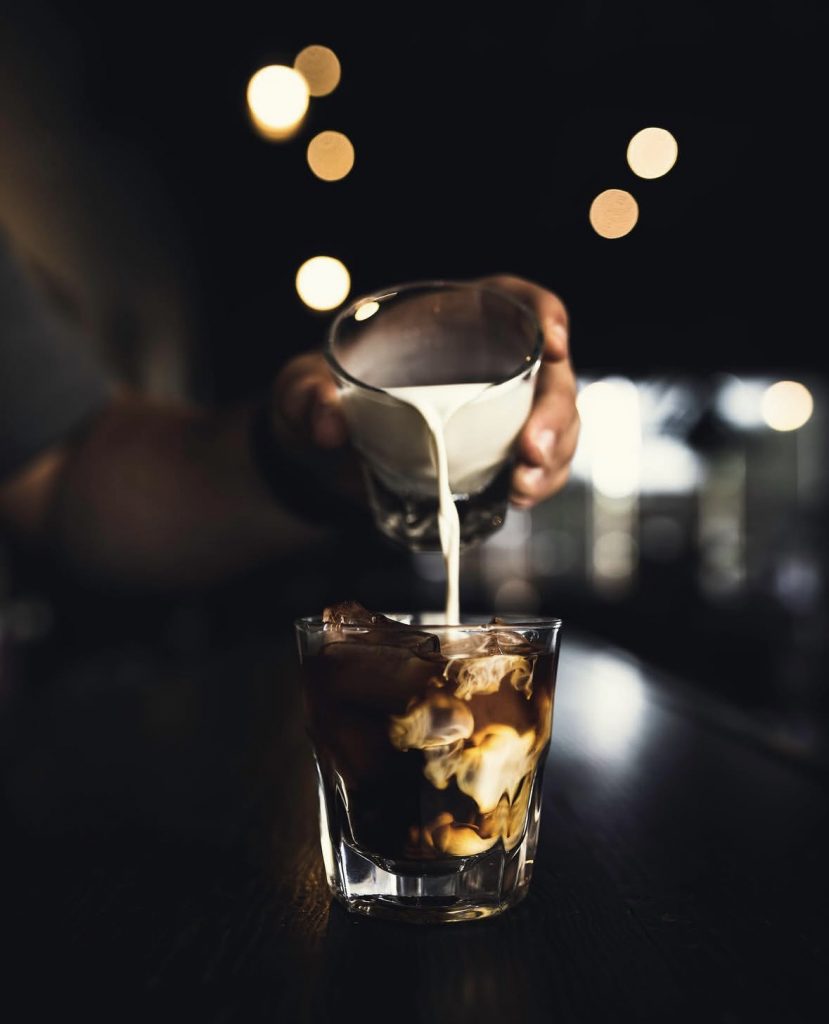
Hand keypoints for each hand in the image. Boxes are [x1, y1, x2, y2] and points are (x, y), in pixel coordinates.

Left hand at [273, 275, 578, 507]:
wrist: (320, 459)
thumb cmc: (317, 400)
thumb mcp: (301, 391)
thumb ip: (308, 397)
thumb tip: (329, 426)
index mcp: (452, 321)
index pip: (514, 301)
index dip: (544, 312)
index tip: (551, 342)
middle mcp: (490, 360)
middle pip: (550, 371)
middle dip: (554, 411)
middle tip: (530, 452)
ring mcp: (501, 410)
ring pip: (556, 422)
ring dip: (553, 456)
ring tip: (521, 489)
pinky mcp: (498, 454)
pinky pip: (539, 463)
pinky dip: (540, 481)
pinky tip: (518, 498)